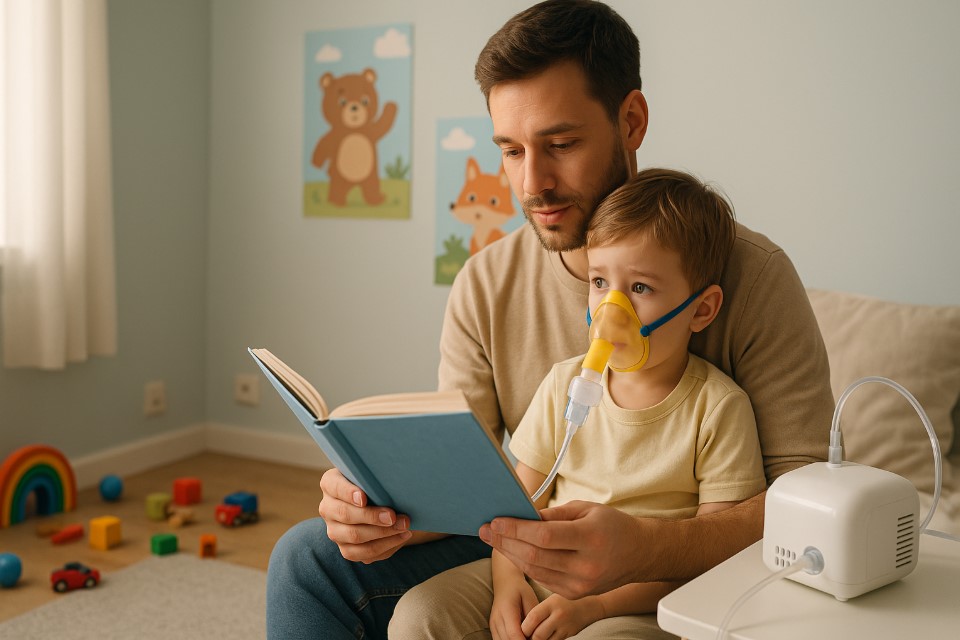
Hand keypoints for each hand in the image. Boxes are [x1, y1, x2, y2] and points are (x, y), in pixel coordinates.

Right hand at [318, 468, 411, 562]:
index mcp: (330, 484)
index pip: (335, 487)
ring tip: (403, 526)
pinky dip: (385, 546)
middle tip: (392, 516)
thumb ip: (375, 476)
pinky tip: (401, 536)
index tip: (363, 498)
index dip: (348, 493)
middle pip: (345, 514)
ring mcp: (335, 531)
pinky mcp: (347, 549)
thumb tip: (392, 483)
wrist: (378, 502)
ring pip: (354, 536)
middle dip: (371, 516)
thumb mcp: (372, 475)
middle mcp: (328, 508)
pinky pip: (364, 553)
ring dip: (382, 533)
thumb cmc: (375, 483)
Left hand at [480, 500, 640, 598]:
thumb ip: (554, 515)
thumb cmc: (612, 526)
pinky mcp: (575, 594)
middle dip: (505, 542)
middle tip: (485, 530)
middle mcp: (586, 566)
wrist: (639, 554)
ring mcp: (581, 585)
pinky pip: (542, 579)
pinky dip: (525, 564)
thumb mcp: (586, 509)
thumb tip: (522, 516)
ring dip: (510, 554)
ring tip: (494, 540)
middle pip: (535, 556)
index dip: (516, 529)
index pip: (545, 536)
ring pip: (535, 571)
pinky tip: (512, 551)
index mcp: (591, 538)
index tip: (496, 521)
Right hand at [490, 577, 538, 639]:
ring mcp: (493, 624)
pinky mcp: (493, 628)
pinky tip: (519, 639)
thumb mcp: (530, 599)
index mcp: (507, 610)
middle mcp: (497, 619)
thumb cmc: (520, 590)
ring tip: (527, 639)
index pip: (513, 633)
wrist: (505, 583)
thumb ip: (532, 617)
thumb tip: (536, 634)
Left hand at [521, 594, 603, 639]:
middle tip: (525, 636)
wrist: (588, 606)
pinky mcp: (568, 635)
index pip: (532, 618)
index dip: (523, 627)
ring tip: (534, 636)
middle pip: (538, 635)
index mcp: (551, 604)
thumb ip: (538, 611)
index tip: (519, 630)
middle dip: (529, 638)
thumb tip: (522, 625)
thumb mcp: (551, 600)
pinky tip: (544, 637)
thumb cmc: (564, 601)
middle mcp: (558, 616)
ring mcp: (564, 627)